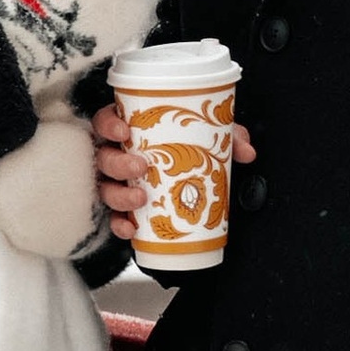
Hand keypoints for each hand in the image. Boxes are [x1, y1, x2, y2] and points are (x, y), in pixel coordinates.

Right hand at [92, 98, 256, 229]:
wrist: (191, 182)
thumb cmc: (188, 150)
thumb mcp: (210, 137)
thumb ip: (228, 137)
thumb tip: (246, 151)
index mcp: (129, 130)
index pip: (105, 122)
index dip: (108, 125)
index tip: (124, 130)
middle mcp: (117, 155)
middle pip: (104, 157)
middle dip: (118, 162)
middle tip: (142, 166)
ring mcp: (117, 183)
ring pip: (105, 188)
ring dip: (119, 194)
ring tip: (141, 198)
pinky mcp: (123, 209)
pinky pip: (113, 218)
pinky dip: (119, 224)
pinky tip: (131, 228)